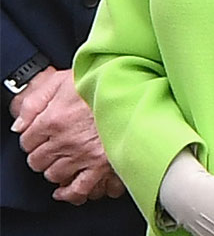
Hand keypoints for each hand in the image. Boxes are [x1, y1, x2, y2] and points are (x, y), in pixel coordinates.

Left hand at [9, 67, 126, 202]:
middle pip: (37, 161)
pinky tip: (67, 189)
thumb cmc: (102, 79)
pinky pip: (80, 189)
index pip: (26, 141)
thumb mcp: (62, 80)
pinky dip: (71, 193)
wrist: (134, 86)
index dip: (32, 138)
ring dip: (56, 169)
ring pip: (54, 175)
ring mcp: (84, 155)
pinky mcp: (102, 165)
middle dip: (42, 154)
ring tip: (64, 160)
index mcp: (54, 119)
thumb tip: (19, 125)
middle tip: (52, 146)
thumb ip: (35, 101)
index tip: (40, 134)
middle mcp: (66, 141)